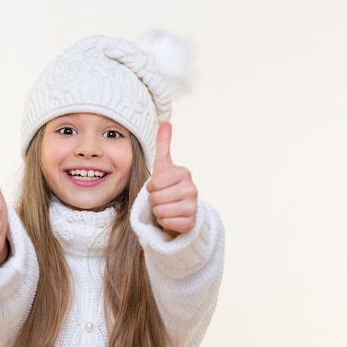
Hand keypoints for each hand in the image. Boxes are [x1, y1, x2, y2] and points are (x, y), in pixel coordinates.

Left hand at [146, 122, 197, 236]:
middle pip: (156, 198)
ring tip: (166, 207)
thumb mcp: (163, 166)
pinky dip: (165, 222)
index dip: (151, 187)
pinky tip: (171, 217)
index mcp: (184, 173)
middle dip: (154, 200)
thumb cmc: (167, 187)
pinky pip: (168, 223)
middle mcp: (192, 188)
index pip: (155, 183)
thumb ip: (163, 145)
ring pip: (161, 211)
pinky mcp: (192, 222)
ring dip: (158, 211)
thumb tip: (166, 122)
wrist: (178, 209)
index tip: (158, 187)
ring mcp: (194, 206)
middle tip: (161, 199)